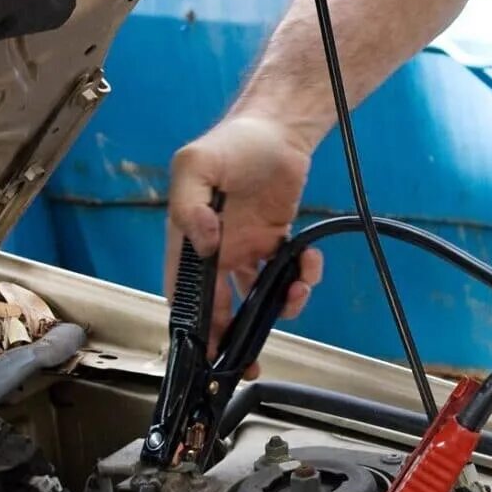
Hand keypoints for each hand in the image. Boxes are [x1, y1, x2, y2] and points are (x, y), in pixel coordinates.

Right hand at [166, 113, 324, 351]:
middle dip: (231, 339)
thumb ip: (189, 203)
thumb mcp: (196, 164)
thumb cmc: (232, 142)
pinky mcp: (276, 243)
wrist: (279, 128)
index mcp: (187, 238)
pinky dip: (302, 277)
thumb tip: (204, 243)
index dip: (190, 324)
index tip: (204, 352)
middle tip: (246, 363)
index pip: (181, 291)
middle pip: (217, 307)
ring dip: (276, 307)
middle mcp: (215, 251)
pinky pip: (287, 274)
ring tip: (294, 296)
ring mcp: (246, 249)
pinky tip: (309, 263)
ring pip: (256, 296)